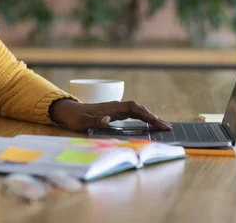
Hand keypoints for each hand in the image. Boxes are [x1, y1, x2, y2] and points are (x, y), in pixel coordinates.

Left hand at [49, 99, 171, 131]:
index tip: (156, 121)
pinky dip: (142, 118)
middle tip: (166, 127)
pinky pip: (132, 114)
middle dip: (152, 117)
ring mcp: (116, 109)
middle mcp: (115, 106)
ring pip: (136, 111)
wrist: (68, 111)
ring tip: (162, 126)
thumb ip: (94, 121)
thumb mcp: (82, 122)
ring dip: (149, 117)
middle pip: (138, 109)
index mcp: (111, 107)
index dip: (145, 114)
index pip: (133, 108)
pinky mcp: (114, 113)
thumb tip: (108, 120)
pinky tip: (148, 124)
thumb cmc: (75, 117)